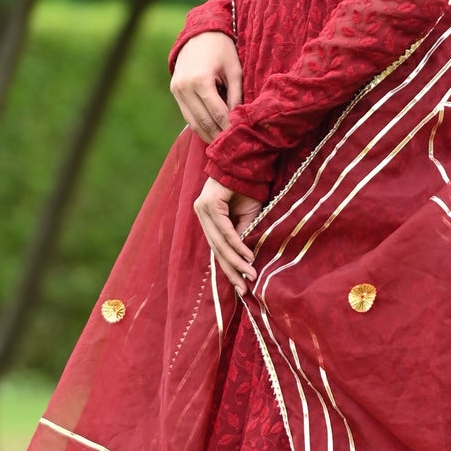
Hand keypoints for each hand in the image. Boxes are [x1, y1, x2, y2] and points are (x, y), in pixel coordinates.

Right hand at [171, 29, 241, 142]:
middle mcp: (184, 87)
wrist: (199, 33)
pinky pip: (187, 115)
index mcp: (200, 80)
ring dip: (207, 135)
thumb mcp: (234, 70)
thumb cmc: (222, 49)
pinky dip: (199, 126)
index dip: (229, 129)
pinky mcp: (174, 91)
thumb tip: (239, 121)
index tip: (240, 140)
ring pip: (192, 122)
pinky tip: (211, 133)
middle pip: (203, 122)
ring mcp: (176, 90)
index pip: (217, 113)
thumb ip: (236, 96)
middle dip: (218, 136)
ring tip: (222, 146)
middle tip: (232, 149)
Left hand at [194, 177, 261, 294]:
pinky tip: (247, 257)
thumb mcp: (248, 215)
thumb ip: (243, 233)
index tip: (241, 286)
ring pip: (219, 243)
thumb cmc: (248, 187)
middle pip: (216, 250)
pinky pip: (225, 230)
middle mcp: (202, 215)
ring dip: (236, 261)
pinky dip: (237, 244)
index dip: (229, 268)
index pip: (216, 248)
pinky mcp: (209, 205)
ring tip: (249, 275)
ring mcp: (203, 210)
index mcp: (208, 218)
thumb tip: (244, 257)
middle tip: (243, 289)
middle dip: (231, 271)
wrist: (247, 161)